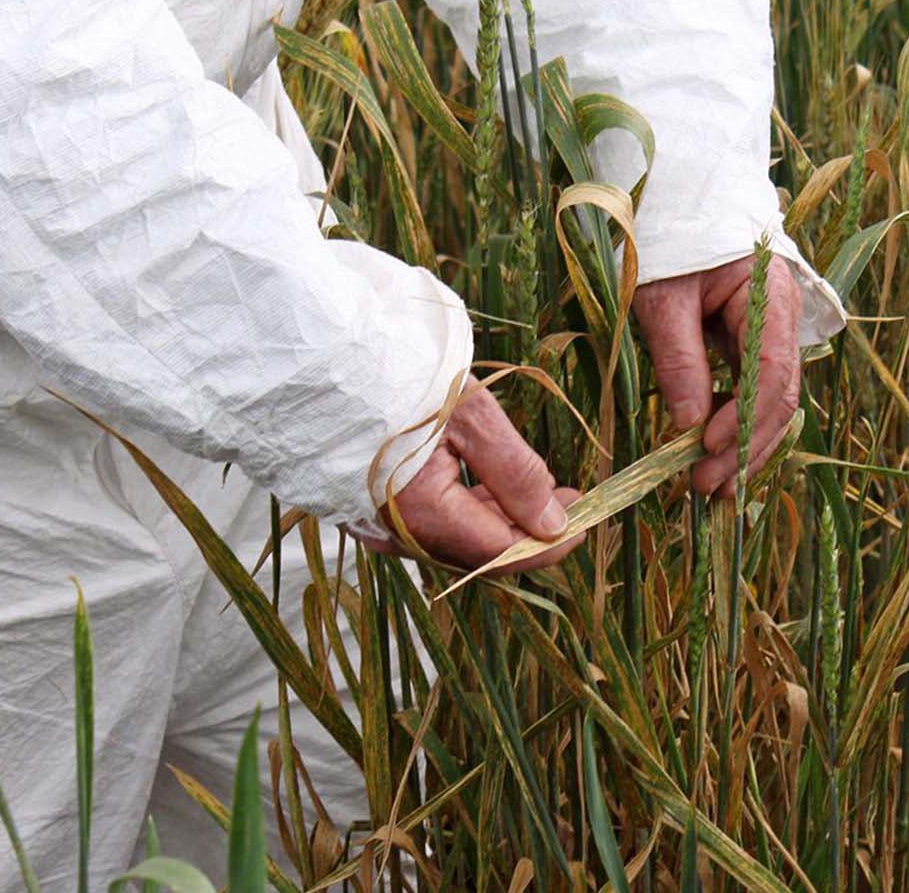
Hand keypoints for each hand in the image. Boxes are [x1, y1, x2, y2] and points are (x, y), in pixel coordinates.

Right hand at [354, 381, 582, 572]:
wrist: (324, 355)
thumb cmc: (397, 376)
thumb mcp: (471, 416)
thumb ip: (515, 473)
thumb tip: (554, 523)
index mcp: (421, 513)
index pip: (500, 552)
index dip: (547, 543)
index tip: (583, 518)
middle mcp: (396, 533)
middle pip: (478, 552)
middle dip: (529, 531)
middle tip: (570, 500)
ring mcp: (378, 524)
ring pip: (455, 539)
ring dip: (502, 519)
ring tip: (542, 488)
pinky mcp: (369, 508)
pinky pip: (430, 524)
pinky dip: (468, 510)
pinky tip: (494, 486)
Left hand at [634, 254, 802, 497]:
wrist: (680, 201)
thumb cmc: (670, 237)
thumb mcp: (663, 294)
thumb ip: (678, 355)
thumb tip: (688, 423)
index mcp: (769, 295)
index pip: (770, 369)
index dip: (743, 415)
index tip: (707, 447)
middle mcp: (783, 319)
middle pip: (778, 396)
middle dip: (745, 446)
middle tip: (707, 485)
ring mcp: (773, 334)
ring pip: (771, 402)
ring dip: (746, 447)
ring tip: (715, 486)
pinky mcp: (754, 345)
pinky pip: (755, 393)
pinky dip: (739, 427)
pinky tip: (721, 457)